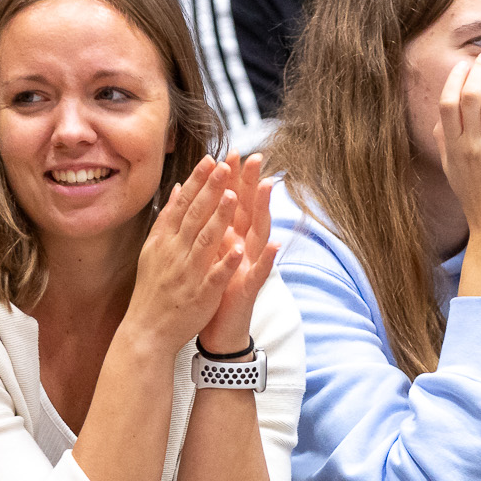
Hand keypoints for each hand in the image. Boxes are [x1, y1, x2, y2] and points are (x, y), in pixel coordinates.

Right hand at [127, 156, 242, 355]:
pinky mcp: (200, 295)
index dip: (197, 182)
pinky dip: (225, 263)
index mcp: (165, 241)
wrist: (146, 330)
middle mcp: (175, 253)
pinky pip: (214, 277)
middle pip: (194, 216)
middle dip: (211, 190)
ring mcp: (187, 273)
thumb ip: (167, 219)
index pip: (183, 205)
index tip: (211, 159)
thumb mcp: (154, 250)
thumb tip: (177, 189)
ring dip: (219, 219)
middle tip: (226, 166)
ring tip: (233, 197)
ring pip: (205, 241)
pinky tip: (238, 249)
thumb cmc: (153, 288)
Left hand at [198, 152, 279, 353]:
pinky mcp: (251, 288)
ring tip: (269, 186)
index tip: (232, 152)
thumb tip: (205, 200)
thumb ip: (211, 227)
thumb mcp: (209, 254)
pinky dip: (268, 260)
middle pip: (250, 210)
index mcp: (231, 238)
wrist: (219, 329)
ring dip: (264, 210)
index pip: (233, 203)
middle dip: (252, 184)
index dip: (233, 178)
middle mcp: (245, 248)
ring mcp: (250, 266)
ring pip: (260, 234)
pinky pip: (261, 272)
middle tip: (255, 157)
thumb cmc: (214, 289)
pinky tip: (276, 245)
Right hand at [436, 48, 480, 247]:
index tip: (466, 63)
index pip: (447, 103)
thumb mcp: (453, 172)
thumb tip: (439, 121)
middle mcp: (468, 149)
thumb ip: (445, 145)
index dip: (455, 78)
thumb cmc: (477, 202)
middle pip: (468, 97)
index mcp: (452, 149)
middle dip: (478, 69)